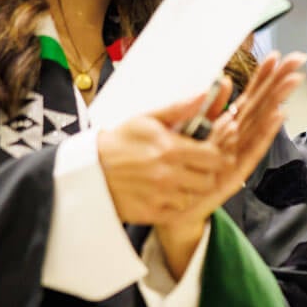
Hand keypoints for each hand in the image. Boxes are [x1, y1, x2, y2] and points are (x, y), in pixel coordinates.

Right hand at [98, 90, 233, 226]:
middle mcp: (168, 174)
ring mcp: (159, 196)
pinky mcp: (151, 212)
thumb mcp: (147, 119)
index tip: (215, 154)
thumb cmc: (119, 142)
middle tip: (199, 169)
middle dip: (208, 174)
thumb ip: (179, 108)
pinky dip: (176, 203)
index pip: (214, 157)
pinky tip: (167, 192)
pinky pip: (178, 211)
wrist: (87, 170)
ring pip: (195, 197)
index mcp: (170, 148)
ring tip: (180, 180)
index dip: (219, 156)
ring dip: (192, 189)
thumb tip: (205, 94)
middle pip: (209, 180)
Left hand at [154, 52, 306, 275]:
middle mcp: (240, 140)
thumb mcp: (190, 133)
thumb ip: (209, 108)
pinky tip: (279, 116)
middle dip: (279, 81)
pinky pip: (253, 149)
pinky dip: (266, 133)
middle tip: (299, 59)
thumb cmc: (183, 172)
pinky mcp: (237, 173)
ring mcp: (241, 156)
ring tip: (294, 81)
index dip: (264, 76)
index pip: (250, 96)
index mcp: (229, 129)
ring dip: (278, 100)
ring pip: (262, 123)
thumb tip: (226, 80)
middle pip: (262, 104)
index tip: (279, 54)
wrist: (176, 210)